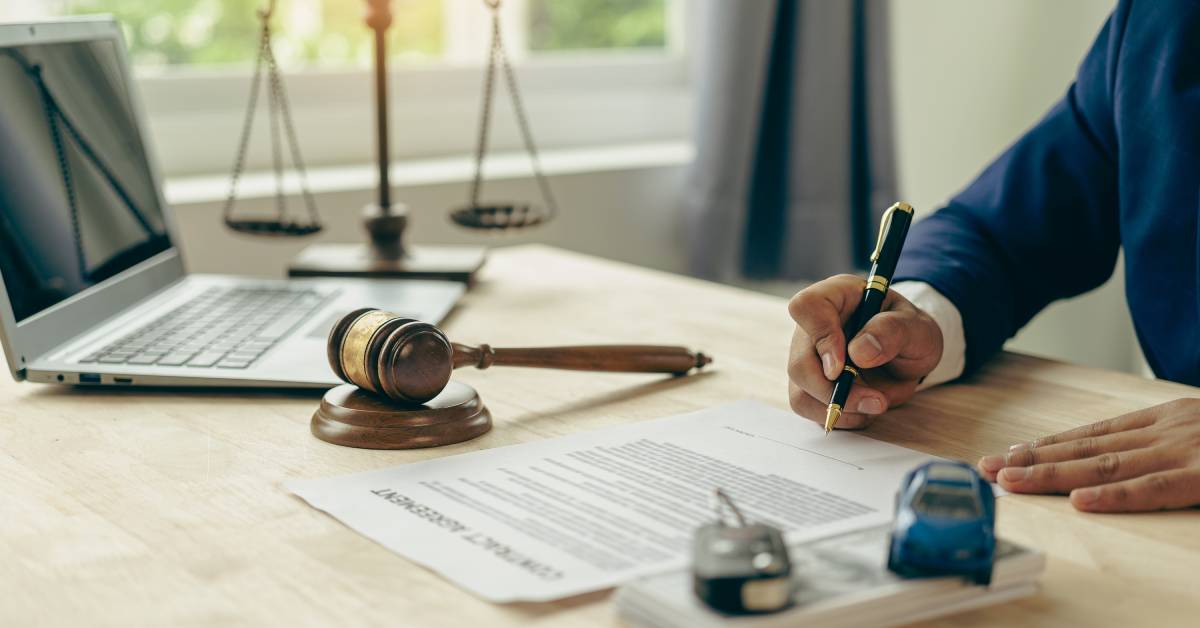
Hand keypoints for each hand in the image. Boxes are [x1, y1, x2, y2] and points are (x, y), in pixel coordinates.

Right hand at [786, 274, 943, 428]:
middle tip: (875, 401)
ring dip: (839, 408)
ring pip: (801, 391)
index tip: (843, 365)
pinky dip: (841, 418)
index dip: (821, 337)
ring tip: (877, 404)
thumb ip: (892, 331)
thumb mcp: (917, 326)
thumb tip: (859, 352)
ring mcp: (808, 358)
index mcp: (836, 297)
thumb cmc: (910, 332)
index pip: (806, 307)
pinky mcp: (811, 386)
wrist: (909, 356)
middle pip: (800, 362)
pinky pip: (811, 408)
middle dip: (834, 390)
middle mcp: (813, 327)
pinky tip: (865, 410)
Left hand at [978, 399, 1199, 511]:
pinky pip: (1153, 488)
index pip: (1095, 434)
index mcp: (1164, 419)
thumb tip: (1134, 455)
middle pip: (1087, 448)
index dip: (1051, 445)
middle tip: (988, 468)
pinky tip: (1079, 501)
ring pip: (1105, 465)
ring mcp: (1181, 452)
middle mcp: (1164, 432)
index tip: (1012, 453)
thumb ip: (1169, 443)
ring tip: (1011, 481)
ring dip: (1053, 474)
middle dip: (1033, 459)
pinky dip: (1114, 495)